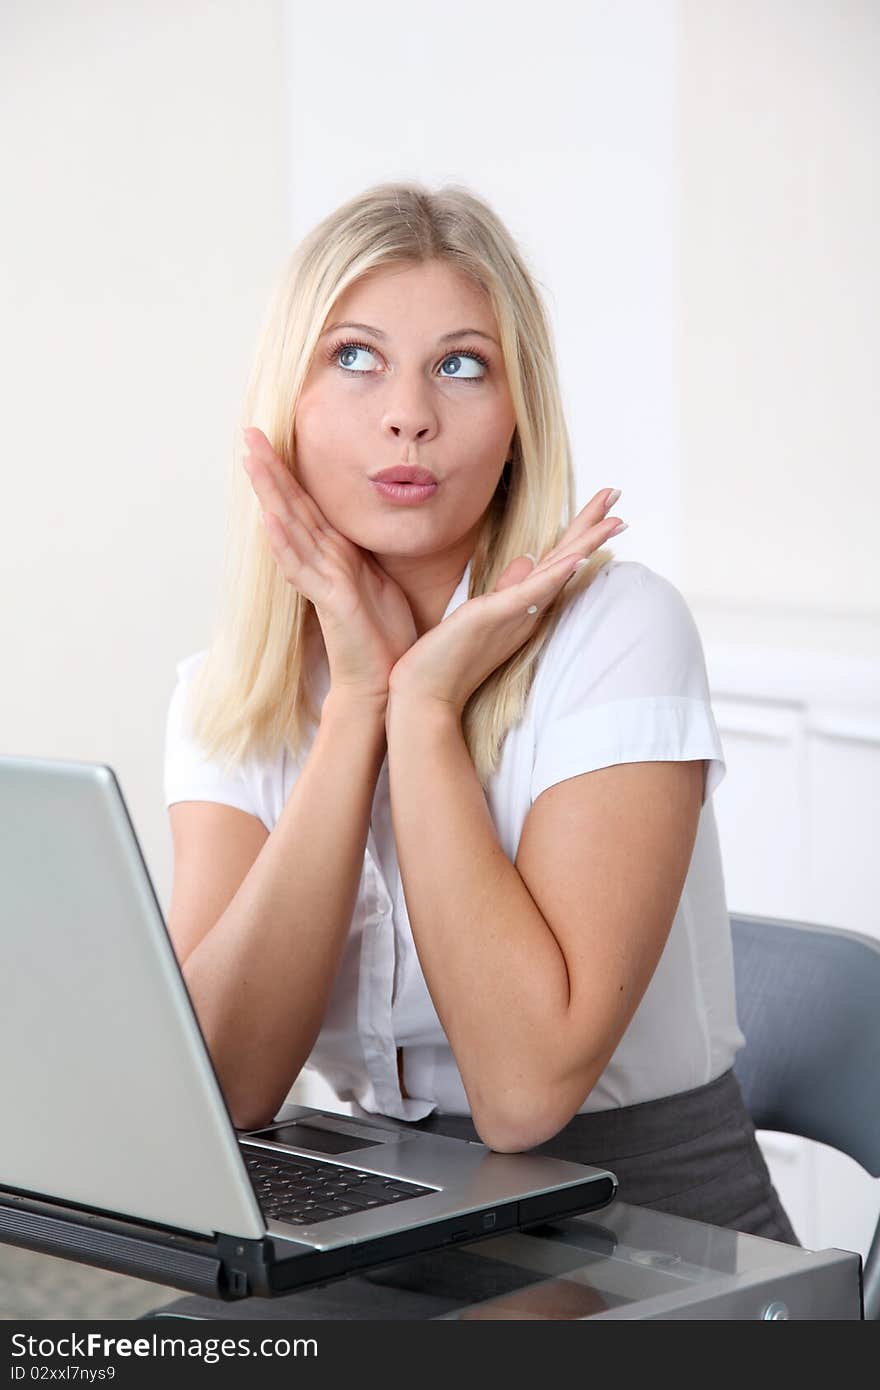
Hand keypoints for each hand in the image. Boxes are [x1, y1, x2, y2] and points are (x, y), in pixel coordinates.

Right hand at [242, 427, 418, 704]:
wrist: (383, 683)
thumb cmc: (384, 636)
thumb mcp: (380, 581)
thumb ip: (365, 555)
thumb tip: (365, 530)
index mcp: (336, 555)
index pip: (307, 504)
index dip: (290, 471)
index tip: (273, 437)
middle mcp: (323, 563)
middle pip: (290, 507)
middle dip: (270, 469)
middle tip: (249, 431)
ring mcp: (322, 581)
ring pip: (290, 529)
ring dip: (270, 494)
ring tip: (251, 460)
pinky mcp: (330, 601)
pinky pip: (302, 567)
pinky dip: (284, 542)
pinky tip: (270, 517)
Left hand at [386, 488, 624, 714]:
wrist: (426, 695)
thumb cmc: (448, 659)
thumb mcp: (481, 613)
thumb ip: (507, 588)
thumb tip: (527, 560)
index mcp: (524, 606)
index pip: (558, 562)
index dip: (580, 533)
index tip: (603, 507)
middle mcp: (527, 610)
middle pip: (567, 560)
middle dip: (593, 527)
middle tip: (617, 493)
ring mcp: (514, 614)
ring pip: (558, 572)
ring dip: (586, 544)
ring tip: (615, 520)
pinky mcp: (495, 617)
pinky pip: (530, 593)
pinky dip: (554, 575)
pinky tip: (575, 558)